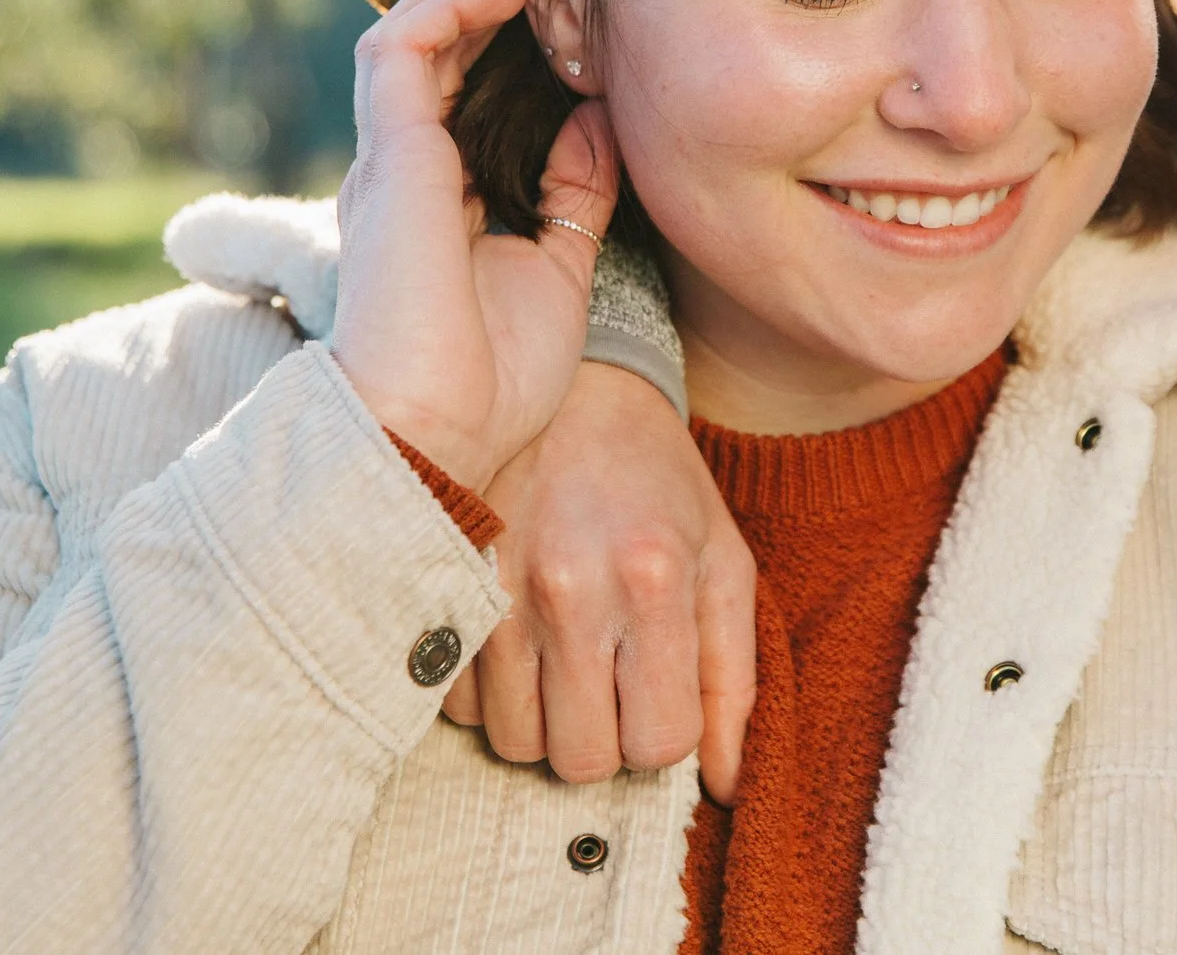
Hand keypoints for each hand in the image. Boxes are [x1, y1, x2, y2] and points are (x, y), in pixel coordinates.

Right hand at [329, 0, 618, 491]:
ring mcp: (388, 160)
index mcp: (438, 200)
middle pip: (432, 49)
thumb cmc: (493, 379)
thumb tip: (599, 122)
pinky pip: (402, 50)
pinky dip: (448, 5)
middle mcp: (402, 170)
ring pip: (410, 35)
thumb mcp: (558, 269)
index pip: (460, 89)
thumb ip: (574, 194)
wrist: (438, 433)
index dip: (499, 34)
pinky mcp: (388, 155)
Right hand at [443, 362, 756, 803]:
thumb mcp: (722, 563)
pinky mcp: (443, 588)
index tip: (658, 690)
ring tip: (564, 660)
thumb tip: (727, 787)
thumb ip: (733, 678)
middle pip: (583, 761)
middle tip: (610, 682)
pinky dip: (489, 694)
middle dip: (605, 739)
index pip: (659, 744)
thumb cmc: (659, 485)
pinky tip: (516, 643)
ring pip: (516, 744)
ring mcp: (496, 591)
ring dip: (545, 721)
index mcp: (653, 580)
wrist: (573, 389)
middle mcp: (570, 590)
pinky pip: (457, 705)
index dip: (665, 734)